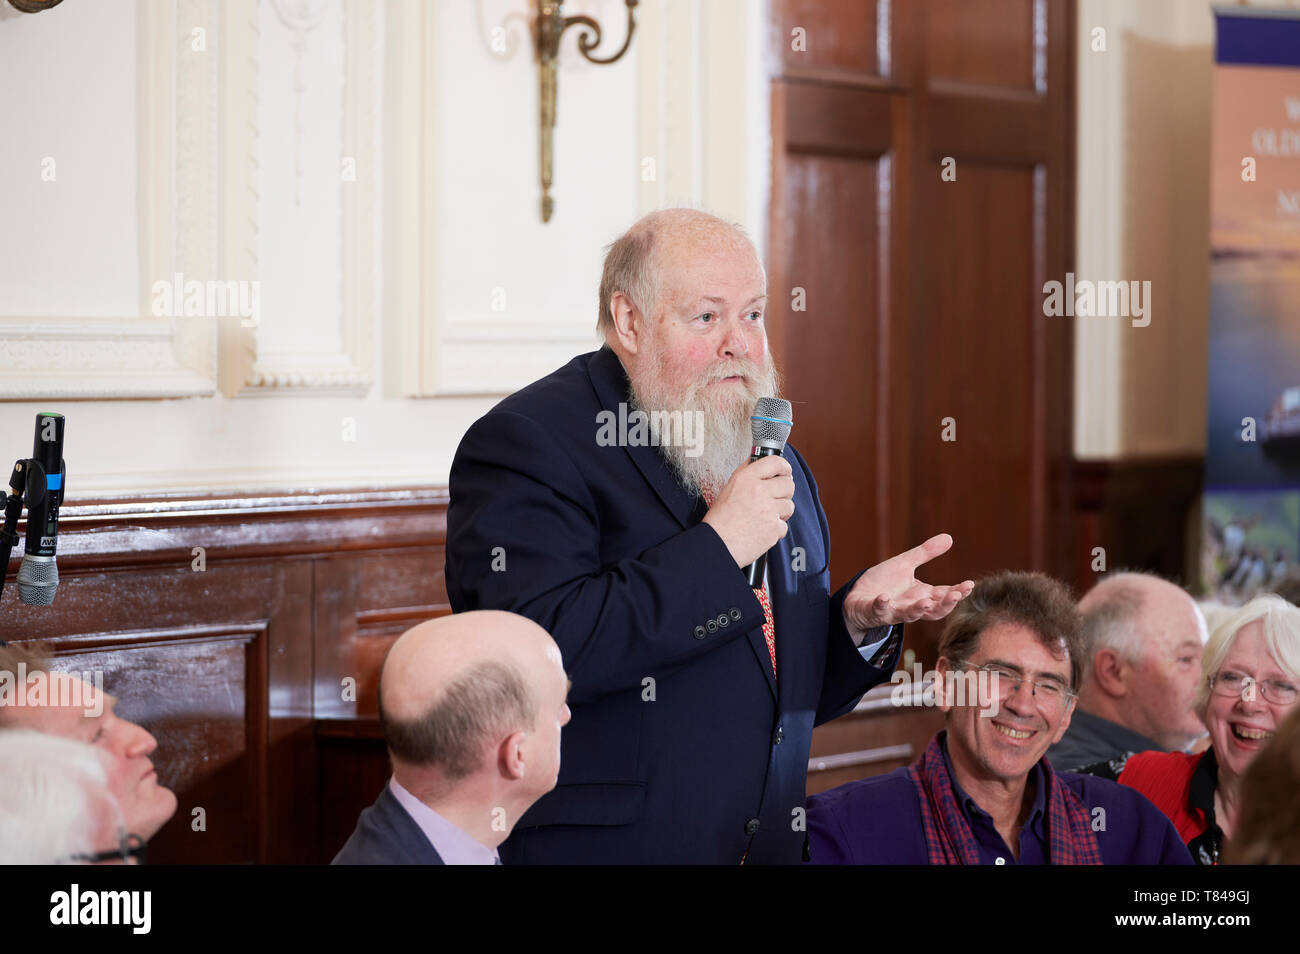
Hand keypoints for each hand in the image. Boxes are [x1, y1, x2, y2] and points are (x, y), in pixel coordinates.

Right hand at [702, 456, 794, 568]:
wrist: (717, 545)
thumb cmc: (719, 520)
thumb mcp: (728, 488)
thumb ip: (746, 475)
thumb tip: (758, 464)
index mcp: (746, 479)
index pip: (775, 463)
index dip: (784, 467)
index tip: (786, 471)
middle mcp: (759, 491)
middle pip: (788, 484)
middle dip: (785, 491)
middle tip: (776, 498)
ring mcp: (768, 510)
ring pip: (789, 505)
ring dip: (781, 512)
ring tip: (765, 517)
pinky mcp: (774, 528)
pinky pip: (784, 525)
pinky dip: (775, 530)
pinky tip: (762, 530)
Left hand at [843, 534, 973, 630]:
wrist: (857, 596)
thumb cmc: (884, 582)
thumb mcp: (905, 564)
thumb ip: (926, 553)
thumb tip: (949, 537)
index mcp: (921, 595)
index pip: (944, 595)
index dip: (957, 591)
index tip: (970, 584)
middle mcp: (911, 606)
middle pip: (933, 610)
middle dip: (945, 604)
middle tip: (957, 595)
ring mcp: (893, 611)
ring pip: (908, 615)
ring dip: (917, 610)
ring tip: (925, 602)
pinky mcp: (874, 611)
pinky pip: (879, 611)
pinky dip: (882, 605)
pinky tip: (884, 598)